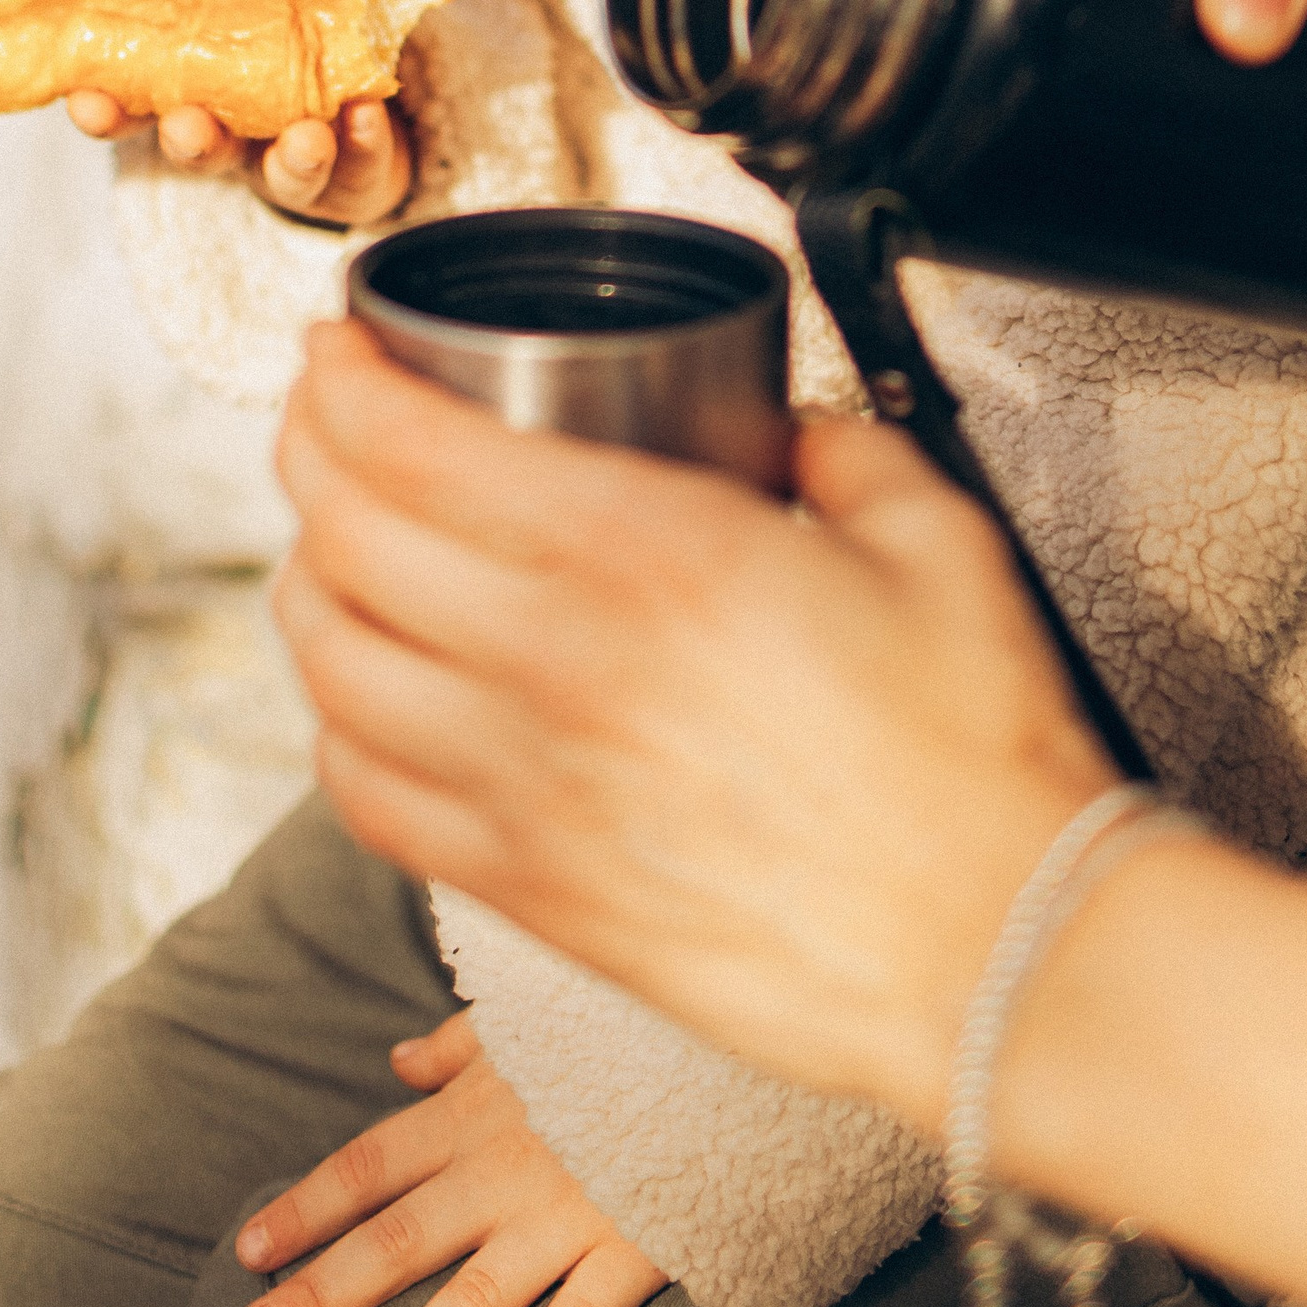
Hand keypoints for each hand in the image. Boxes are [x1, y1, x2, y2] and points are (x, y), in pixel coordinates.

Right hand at [65, 0, 414, 222]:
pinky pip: (356, 167)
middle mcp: (234, 131)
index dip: (105, 108)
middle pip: (198, 147)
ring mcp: (291, 157)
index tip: (83, 101)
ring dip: (288, 159)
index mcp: (190, 83)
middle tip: (186, 126)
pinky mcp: (355, 171)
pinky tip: (366, 116)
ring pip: (280, 174)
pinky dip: (361, 143)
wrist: (369, 89)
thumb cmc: (284, 23)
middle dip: (189, 140)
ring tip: (306, 136)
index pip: (134, 102)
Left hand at [232, 1009, 666, 1306]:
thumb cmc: (618, 1027)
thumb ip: (461, 1044)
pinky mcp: (636, 1245)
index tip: (248, 1249)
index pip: (371, 1163)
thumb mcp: (532, 1019)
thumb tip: (400, 1058)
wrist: (722, 1033)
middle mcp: (507, 1166)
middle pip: (400, 1237)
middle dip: (325, 1291)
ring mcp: (569, 1211)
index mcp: (476, 1110)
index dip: (307, 1206)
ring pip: (477, 1296)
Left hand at [275, 322, 1108, 1137]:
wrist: (999, 956)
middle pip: (348, 539)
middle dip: (308, 453)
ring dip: (307, 584)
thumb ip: (837, 447)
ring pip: (333, 665)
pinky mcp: (534, 893)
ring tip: (331, 542)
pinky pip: (371, 797)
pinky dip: (337, 729)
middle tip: (324, 415)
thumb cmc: (976, 763)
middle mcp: (559, 667)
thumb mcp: (933, 533)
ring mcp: (530, 789)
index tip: (339, 349)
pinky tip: (362, 695)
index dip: (344, 382)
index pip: (413, 448)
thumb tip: (784, 431)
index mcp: (648, 557)